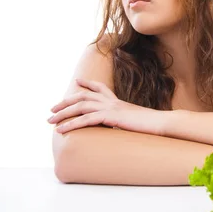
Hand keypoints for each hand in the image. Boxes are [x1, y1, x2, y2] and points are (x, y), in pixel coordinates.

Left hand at [48, 78, 166, 134]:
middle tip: (52, 110)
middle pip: (83, 97)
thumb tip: (121, 128)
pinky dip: (72, 124)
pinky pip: (87, 119)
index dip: (87, 84)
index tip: (77, 81)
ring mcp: (111, 107)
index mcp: (119, 102)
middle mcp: (113, 102)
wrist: (161, 123)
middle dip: (66, 103)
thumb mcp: (135, 122)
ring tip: (50, 121)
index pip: (101, 88)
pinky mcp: (111, 116)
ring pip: (81, 106)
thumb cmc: (152, 125)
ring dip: (64, 113)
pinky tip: (62, 130)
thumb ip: (125, 122)